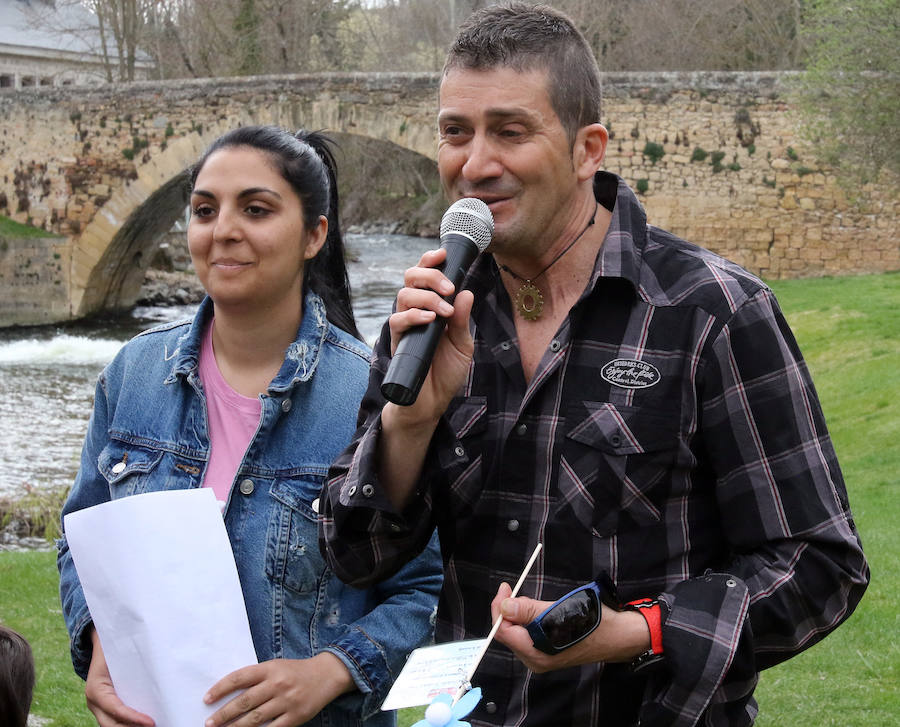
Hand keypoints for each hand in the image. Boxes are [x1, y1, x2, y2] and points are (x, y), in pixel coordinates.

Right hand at [85, 630, 154, 726]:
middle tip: (155, 726)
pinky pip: (117, 720)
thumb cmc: (113, 646)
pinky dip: (131, 724)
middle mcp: (95, 702)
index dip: (133, 718)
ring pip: (113, 725)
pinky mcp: (107, 707)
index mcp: (96, 688)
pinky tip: (146, 722)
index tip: (151, 722)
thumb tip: (157, 661)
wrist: (101, 644)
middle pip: (112, 724)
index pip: (115, 709)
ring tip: (153, 725)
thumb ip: (133, 659)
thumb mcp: (119, 651)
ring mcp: (99, 707)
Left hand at [203, 653, 354, 726]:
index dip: (221, 688)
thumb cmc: (296, 671)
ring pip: (255, 718)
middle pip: (244, 701)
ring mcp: (286, 701)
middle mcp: (277, 684)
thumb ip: (256, 678)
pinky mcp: (295, 716)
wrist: (326, 675)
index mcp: (270, 668)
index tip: (207, 699)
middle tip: (209, 723)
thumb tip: (230, 693)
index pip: (239, 678)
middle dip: (224, 714)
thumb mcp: (276, 666)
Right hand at [386, 247, 475, 423]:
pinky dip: (414, 316)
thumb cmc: (446, 371)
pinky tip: (429, 320)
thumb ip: (463, 320)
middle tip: (449, 288)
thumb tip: (466, 292)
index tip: (443, 253)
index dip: (430, 261)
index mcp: (431, 306)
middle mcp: (416, 311)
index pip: (425, 275)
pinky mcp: (398, 341)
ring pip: (404, 295)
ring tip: (445, 311)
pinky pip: (398, 320)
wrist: (432, 402)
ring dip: (426, 297)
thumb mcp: (463, 344)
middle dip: (429, 275)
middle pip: (411, 277)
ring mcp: (405, 325)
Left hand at [490, 582, 650, 673]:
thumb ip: (528, 610)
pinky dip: (529, 620)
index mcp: (536, 653)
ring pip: (518, 633)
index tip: (506, 587)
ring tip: (532, 601)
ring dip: (519, 614)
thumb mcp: (558, 611)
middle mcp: (535, 660)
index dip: (499, 607)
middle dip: (509, 610)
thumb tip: (503, 607)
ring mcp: (542, 658)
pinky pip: (529, 635)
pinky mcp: (548, 653)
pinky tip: (539, 611)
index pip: (503, 631)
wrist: (618, 635)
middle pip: (508, 632)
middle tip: (515, 589)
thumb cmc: (591, 621)